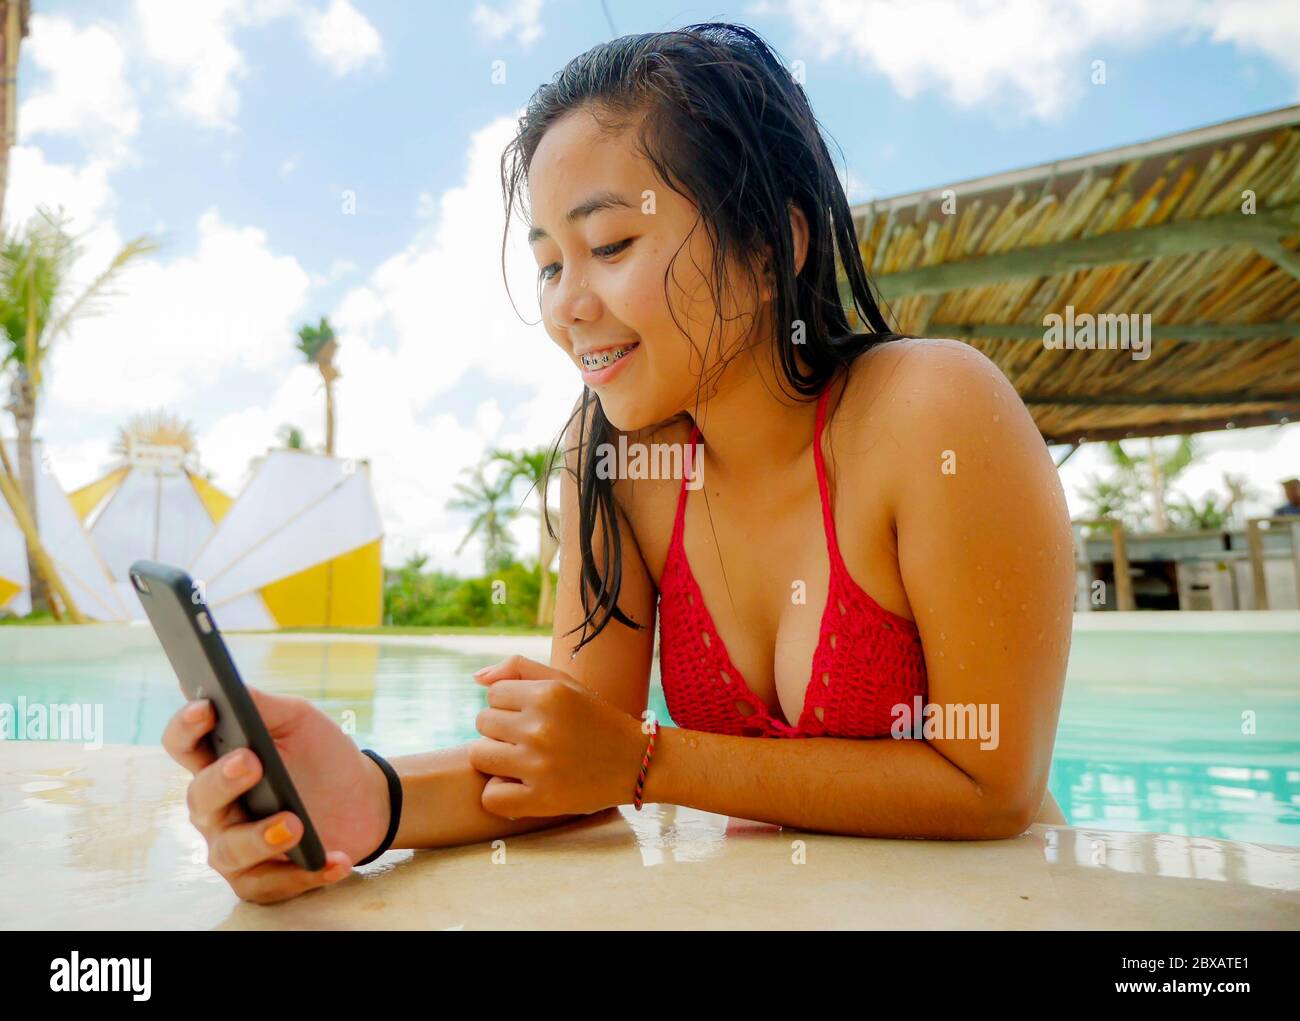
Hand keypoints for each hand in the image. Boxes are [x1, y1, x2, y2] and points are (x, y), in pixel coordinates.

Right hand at [161, 688, 392, 904]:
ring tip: (294, 824)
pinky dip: (304, 875)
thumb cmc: (320, 755)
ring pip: (229, 850)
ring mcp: (233, 846)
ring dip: (260, 838)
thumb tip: (228, 685)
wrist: (364, 798)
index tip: (207, 708)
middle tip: (252, 762)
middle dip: (222, 780)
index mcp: (217, 762)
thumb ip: (263, 706)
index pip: (184, 744)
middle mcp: (215, 808)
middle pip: (200, 797)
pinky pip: (270, 884)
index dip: (187, 727)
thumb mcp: (298, 722)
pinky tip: (335, 859)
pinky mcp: (260, 879)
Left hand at [468, 655, 645, 817]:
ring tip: (523, 761)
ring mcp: (539, 765)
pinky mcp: (541, 800)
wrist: (636, 763)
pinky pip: (490, 796)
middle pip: (482, 722)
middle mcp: (541, 727)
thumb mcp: (566, 683)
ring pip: (479, 755)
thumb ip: (520, 669)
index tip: (532, 717)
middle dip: (501, 730)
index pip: (492, 694)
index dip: (510, 705)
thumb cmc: (595, 720)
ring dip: (497, 759)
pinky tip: (522, 786)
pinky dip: (500, 794)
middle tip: (530, 740)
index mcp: (548, 694)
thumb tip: (476, 679)